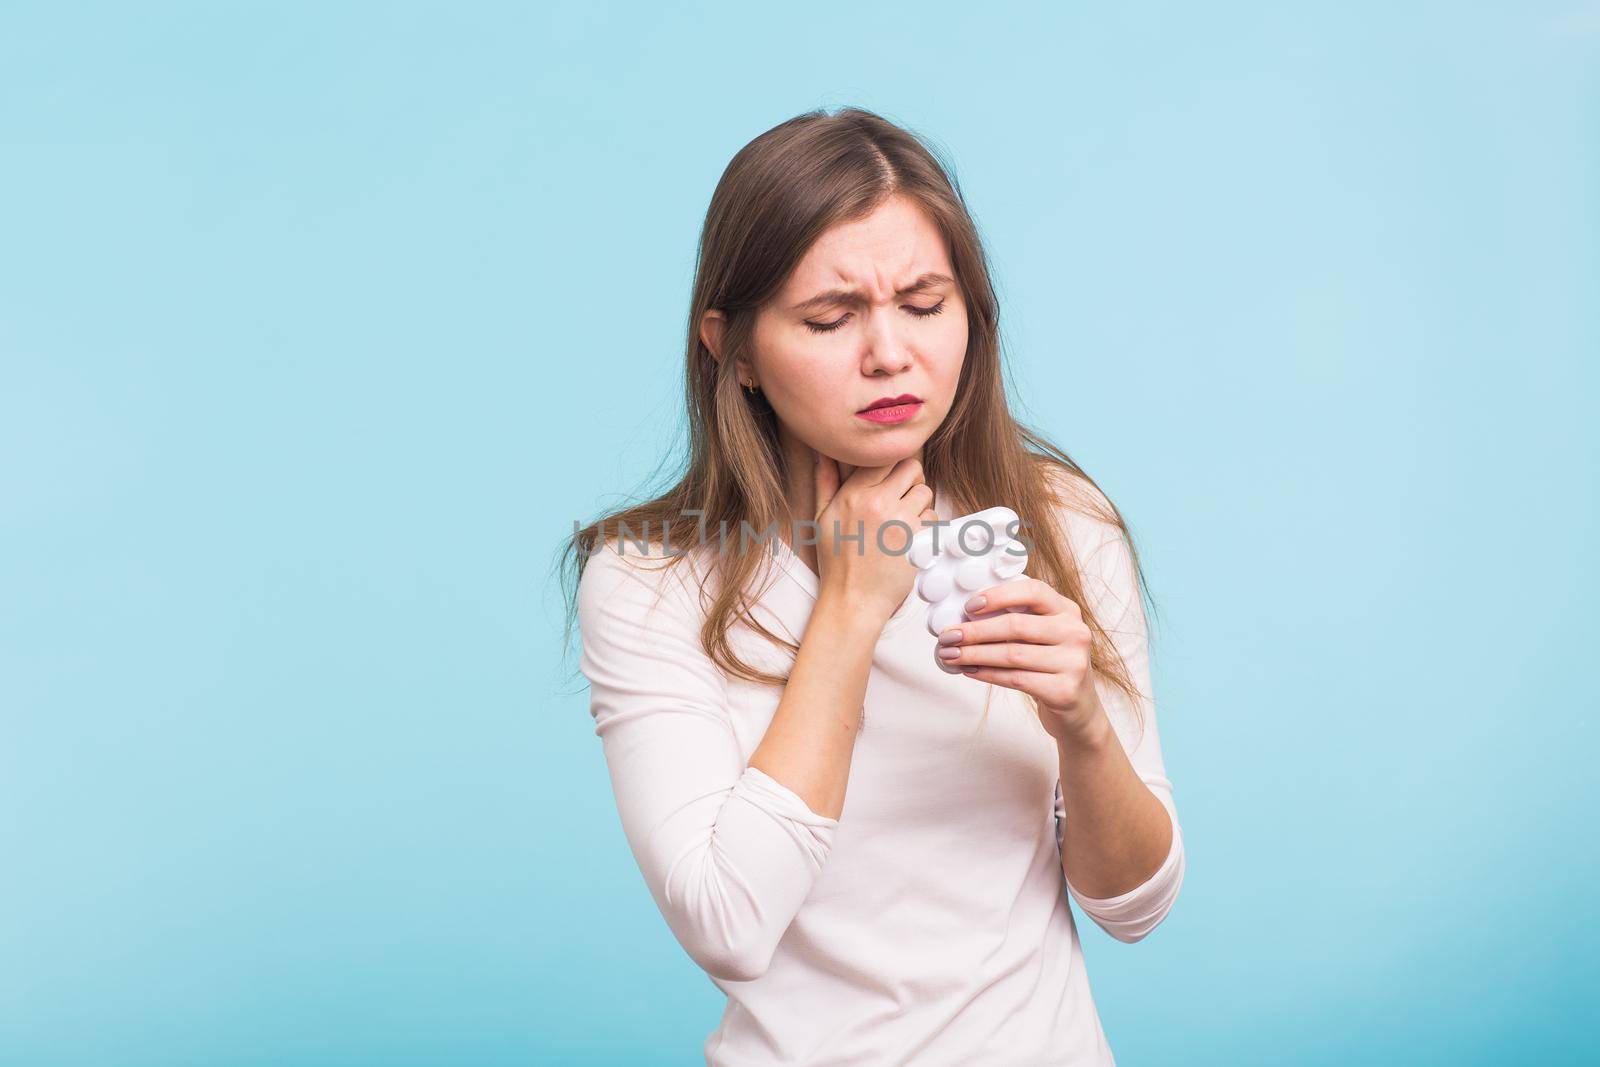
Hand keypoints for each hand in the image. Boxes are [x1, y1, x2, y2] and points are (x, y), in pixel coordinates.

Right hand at [812, 452, 936, 623]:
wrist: (853, 599)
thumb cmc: (836, 561)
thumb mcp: (822, 518)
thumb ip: (824, 482)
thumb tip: (822, 452)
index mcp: (853, 494)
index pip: (884, 457)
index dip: (893, 464)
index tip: (892, 478)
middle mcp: (877, 502)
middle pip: (912, 467)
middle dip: (912, 479)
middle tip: (904, 495)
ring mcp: (899, 521)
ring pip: (926, 492)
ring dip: (920, 503)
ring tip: (906, 520)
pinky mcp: (917, 539)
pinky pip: (933, 517)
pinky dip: (927, 525)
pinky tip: (912, 537)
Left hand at [934, 576, 1106, 741]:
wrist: (1077, 708)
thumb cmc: (1050, 666)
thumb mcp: (1043, 636)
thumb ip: (1017, 620)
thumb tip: (965, 617)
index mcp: (1067, 611)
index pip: (1033, 591)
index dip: (998, 596)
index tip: (969, 607)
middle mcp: (1075, 632)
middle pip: (1016, 625)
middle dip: (975, 631)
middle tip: (947, 636)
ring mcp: (1073, 662)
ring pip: (1012, 654)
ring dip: (974, 654)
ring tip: (950, 655)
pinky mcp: (1064, 690)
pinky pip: (1016, 679)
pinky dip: (987, 674)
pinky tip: (969, 670)